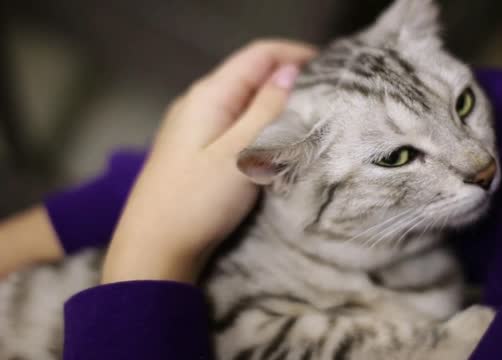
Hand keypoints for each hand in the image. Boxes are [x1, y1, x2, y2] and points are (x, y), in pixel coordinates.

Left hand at [101, 40, 315, 283]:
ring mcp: (193, 127)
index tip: (329, 66)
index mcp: (209, 95)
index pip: (258, 55)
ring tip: (307, 115)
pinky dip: (258, 124)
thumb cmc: (198, 200)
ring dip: (274, 103)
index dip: (294, 54)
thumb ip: (266, 110)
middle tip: (325, 93)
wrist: (154, 248)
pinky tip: (273, 139)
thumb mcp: (240, 153)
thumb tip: (289, 72)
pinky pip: (233, 123)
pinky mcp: (195, 150)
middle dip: (287, 77)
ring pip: (242, 101)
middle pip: (249, 75)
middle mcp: (198, 103)